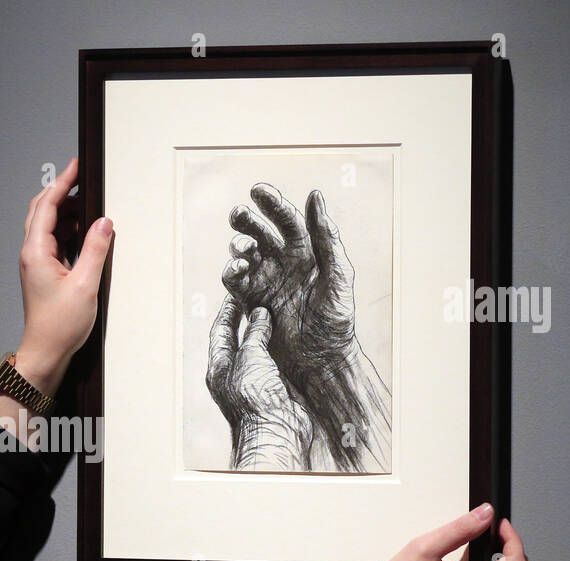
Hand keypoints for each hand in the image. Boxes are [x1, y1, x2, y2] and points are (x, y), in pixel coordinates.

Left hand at [15, 157, 113, 393]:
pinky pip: (52, 241)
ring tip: (89, 207)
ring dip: (66, 212)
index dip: (63, 183)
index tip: (76, 166)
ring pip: (46, 225)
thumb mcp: (85, 284)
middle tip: (82, 180)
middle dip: (62, 192)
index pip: (47, 206)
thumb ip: (96, 250)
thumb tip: (104, 222)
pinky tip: (83, 233)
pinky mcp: (43, 272)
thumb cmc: (59, 325)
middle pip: (42, 210)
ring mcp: (35, 263)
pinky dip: (67, 230)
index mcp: (36, 252)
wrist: (45, 352)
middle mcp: (31, 254)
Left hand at [206, 296, 315, 468]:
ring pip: (258, 350)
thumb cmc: (256, 395)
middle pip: (238, 339)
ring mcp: (254, 382)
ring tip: (278, 309)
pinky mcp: (274, 389)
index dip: (228, 310)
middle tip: (259, 296)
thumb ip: (254, 334)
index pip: (221, 331)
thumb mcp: (251, 357)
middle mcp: (234, 374)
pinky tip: (292, 333)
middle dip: (247, 319)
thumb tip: (259, 313)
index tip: (236, 292)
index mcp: (219, 367)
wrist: (276, 431)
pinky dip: (281, 346)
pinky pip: (276, 361)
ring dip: (266, 332)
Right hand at [220, 183, 390, 471]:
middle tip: (236, 215)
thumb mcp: (338, 274)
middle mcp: (284, 264)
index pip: (287, 221)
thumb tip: (314, 195)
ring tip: (241, 250)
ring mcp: (267, 283)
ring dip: (239, 248)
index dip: (272, 204)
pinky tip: (235, 271)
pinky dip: (232, 274)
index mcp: (307, 253)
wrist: (323, 360)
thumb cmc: (337, 319)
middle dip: (247, 222)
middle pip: (261, 235)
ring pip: (245, 257)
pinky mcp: (253, 303)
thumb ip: (326, 237)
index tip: (256, 190)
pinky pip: (237, 284)